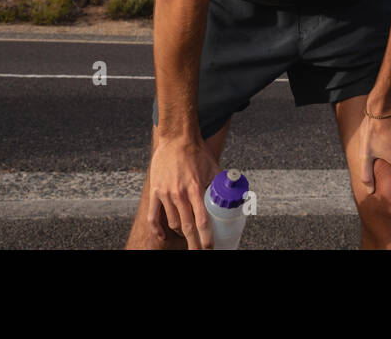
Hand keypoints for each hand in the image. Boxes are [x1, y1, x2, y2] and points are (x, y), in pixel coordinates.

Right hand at [147, 131, 221, 249]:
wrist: (176, 139)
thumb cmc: (197, 152)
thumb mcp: (214, 167)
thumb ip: (223, 182)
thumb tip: (236, 193)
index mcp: (196, 189)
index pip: (202, 220)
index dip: (206, 237)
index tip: (210, 247)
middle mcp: (180, 194)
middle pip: (187, 227)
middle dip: (194, 244)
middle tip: (199, 252)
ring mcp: (166, 194)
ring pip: (173, 223)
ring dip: (181, 232)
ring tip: (188, 235)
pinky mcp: (155, 192)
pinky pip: (153, 217)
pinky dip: (157, 230)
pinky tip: (162, 237)